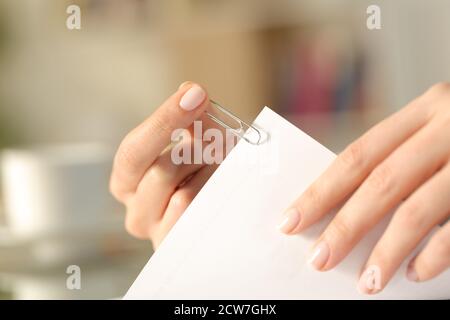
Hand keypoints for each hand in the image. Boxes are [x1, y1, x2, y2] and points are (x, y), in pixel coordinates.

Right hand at [110, 82, 217, 248]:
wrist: (222, 205)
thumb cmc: (205, 170)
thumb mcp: (200, 139)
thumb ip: (195, 118)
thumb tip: (191, 92)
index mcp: (127, 178)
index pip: (134, 149)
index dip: (165, 120)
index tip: (196, 94)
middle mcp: (134, 209)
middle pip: (160, 172)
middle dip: (196, 151)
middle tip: (220, 139)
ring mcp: (156, 233)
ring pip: (183, 196)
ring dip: (209, 176)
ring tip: (218, 169)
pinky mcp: (178, 249)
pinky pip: (198, 220)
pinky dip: (212, 197)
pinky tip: (219, 190)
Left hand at [279, 82, 449, 293]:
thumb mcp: (439, 135)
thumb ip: (401, 163)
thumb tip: (344, 211)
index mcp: (426, 111)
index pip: (357, 156)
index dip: (320, 192)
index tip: (290, 221)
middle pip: (382, 183)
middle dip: (345, 226)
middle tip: (318, 260)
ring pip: (420, 209)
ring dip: (388, 251)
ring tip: (366, 282)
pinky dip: (437, 255)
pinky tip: (416, 274)